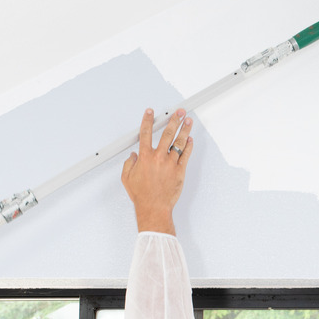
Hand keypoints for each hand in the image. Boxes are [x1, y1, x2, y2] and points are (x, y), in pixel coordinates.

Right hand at [121, 108, 193, 234]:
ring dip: (184, 130)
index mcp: (145, 157)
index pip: (146, 133)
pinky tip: (191, 139)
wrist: (154, 207)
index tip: (151, 112)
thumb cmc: (142, 195)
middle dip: (174, 120)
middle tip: (179, 112)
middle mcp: (158, 157)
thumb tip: (133, 156)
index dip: (147, 120)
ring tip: (188, 121)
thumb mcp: (127, 178)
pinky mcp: (180, 171)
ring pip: (179, 142)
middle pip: (167, 133)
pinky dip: (189, 146)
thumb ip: (129, 164)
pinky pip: (186, 155)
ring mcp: (170, 163)